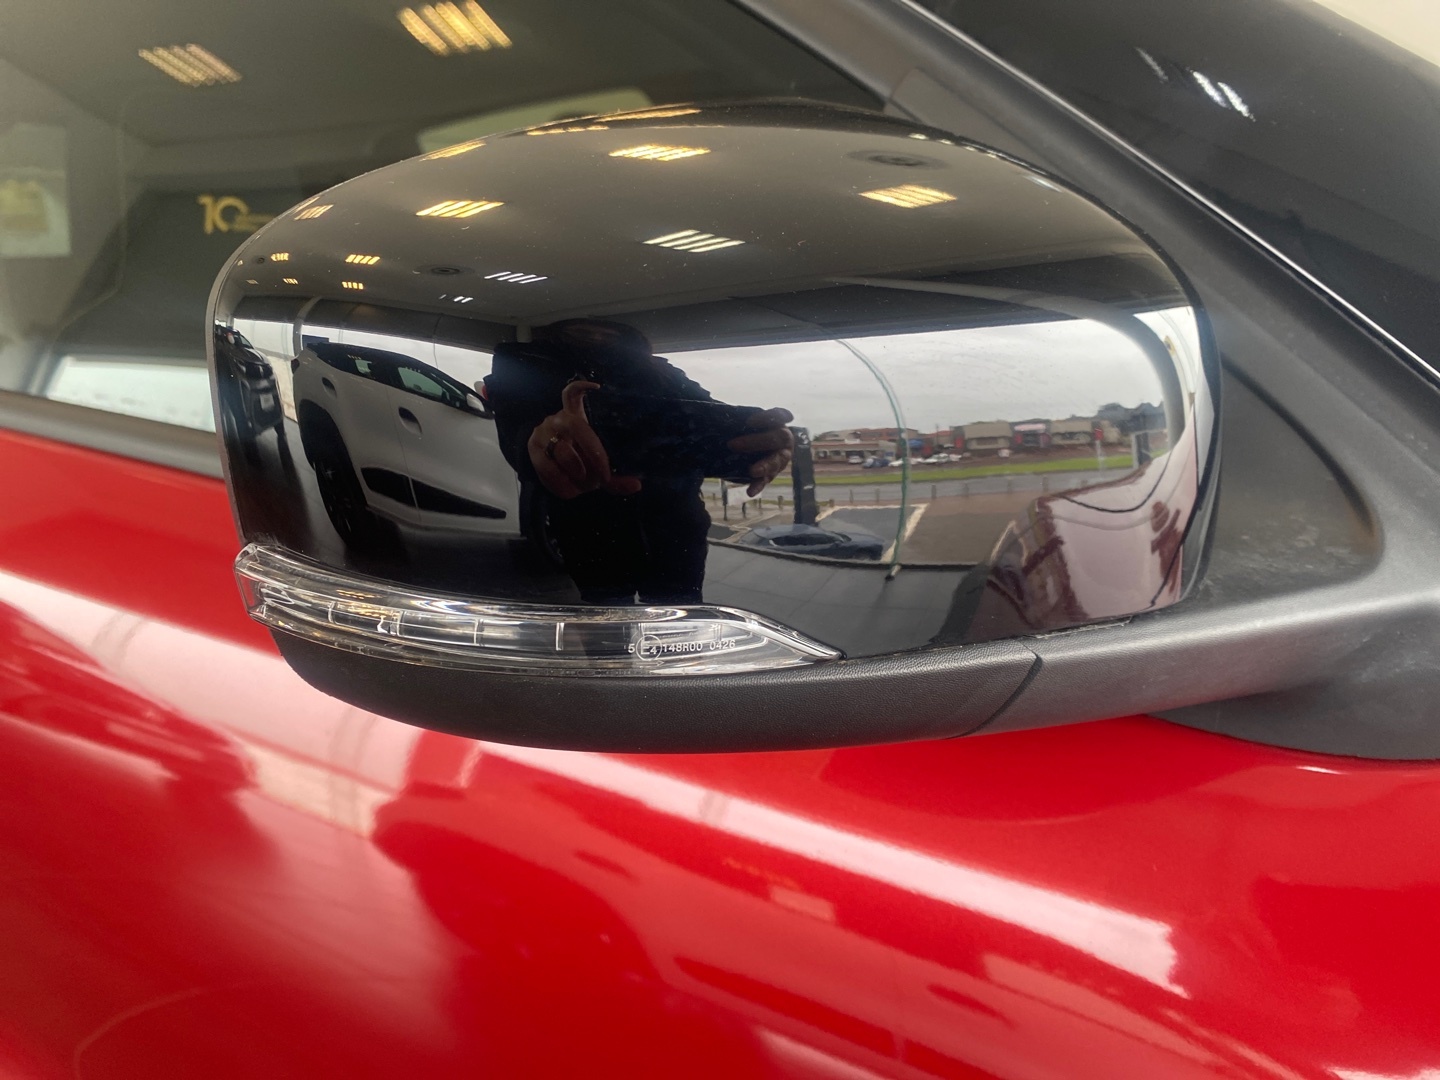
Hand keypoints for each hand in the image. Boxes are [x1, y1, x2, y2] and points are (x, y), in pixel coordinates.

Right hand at [527, 381, 642, 498]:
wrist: (550, 469)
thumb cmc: (579, 462)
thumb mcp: (598, 467)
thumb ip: (615, 478)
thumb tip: (637, 485)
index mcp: (575, 416)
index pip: (572, 393)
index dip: (581, 387)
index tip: (597, 388)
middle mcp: (558, 420)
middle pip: (576, 427)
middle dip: (591, 455)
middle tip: (600, 479)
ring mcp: (543, 432)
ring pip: (562, 451)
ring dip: (576, 474)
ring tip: (583, 486)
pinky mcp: (533, 449)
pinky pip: (548, 468)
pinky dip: (562, 485)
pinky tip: (570, 491)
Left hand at [728, 407, 794, 496]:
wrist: (740, 447)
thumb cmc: (743, 430)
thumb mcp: (739, 422)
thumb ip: (734, 418)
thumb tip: (712, 416)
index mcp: (777, 422)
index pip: (780, 415)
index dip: (769, 417)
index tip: (750, 421)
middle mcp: (783, 439)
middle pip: (778, 438)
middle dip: (757, 442)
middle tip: (732, 445)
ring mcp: (780, 457)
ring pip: (776, 461)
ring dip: (764, 466)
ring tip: (751, 471)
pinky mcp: (771, 473)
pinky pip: (767, 480)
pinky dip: (758, 485)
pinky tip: (750, 491)